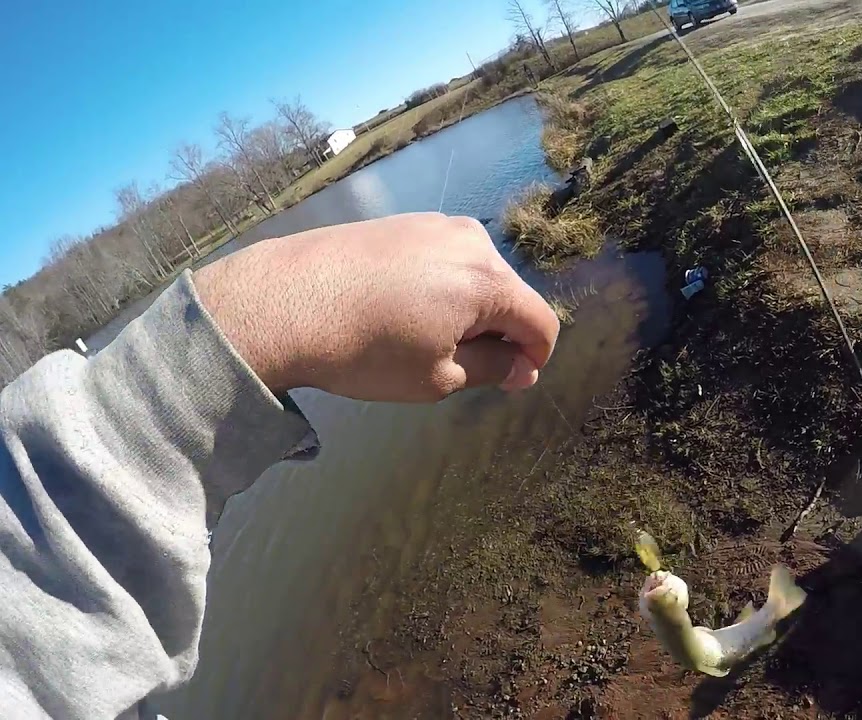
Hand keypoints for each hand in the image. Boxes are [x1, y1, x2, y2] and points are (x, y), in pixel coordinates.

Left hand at [192, 213, 559, 401]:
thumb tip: (523, 368)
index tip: (514, 381)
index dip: (535, 358)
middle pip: (509, 293)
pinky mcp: (401, 222)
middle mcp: (470, 240)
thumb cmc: (365, 349)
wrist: (280, 302)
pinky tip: (399, 311)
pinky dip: (438, 287)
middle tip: (461, 366)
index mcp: (488, 279)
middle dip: (499, 331)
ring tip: (423, 339)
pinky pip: (441, 259)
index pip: (540, 321)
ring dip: (467, 308)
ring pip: (474, 274)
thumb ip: (492, 369)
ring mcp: (433, 224)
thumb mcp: (438, 376)